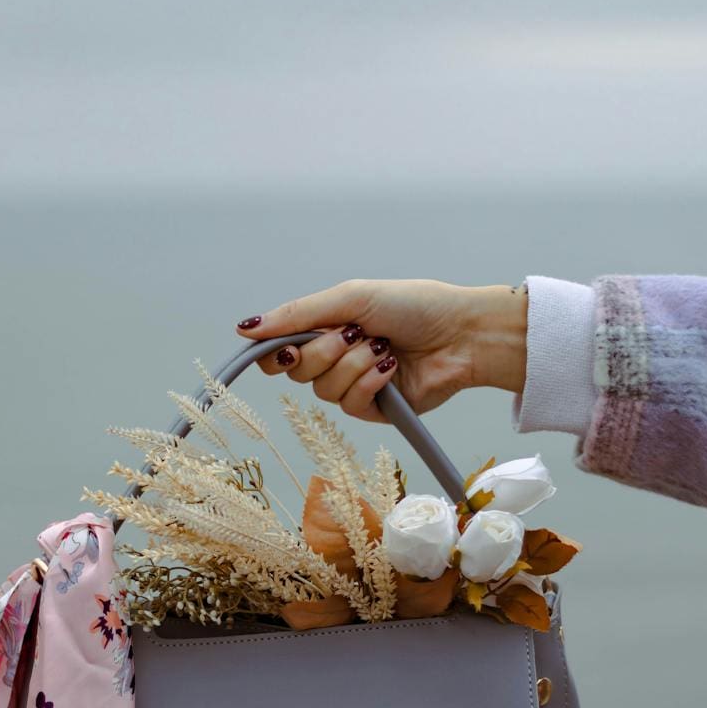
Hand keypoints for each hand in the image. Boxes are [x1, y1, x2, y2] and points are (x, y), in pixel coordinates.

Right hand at [235, 278, 527, 420]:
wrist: (461, 333)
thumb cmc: (413, 305)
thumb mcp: (350, 298)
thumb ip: (298, 314)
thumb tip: (244, 328)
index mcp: (326, 328)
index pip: (279, 351)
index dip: (273, 354)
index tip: (283, 349)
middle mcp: (335, 358)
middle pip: (296, 372)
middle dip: (323, 351)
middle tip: (353, 333)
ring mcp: (355, 385)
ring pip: (324, 390)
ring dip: (353, 365)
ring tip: (382, 348)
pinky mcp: (375, 409)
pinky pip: (350, 405)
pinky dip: (368, 383)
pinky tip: (390, 369)